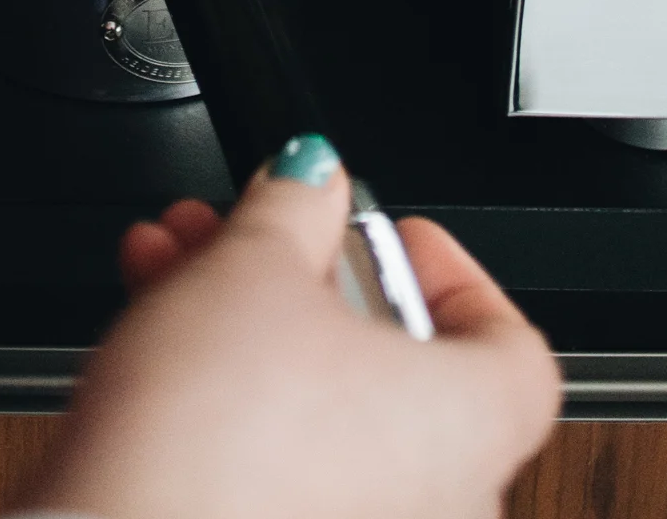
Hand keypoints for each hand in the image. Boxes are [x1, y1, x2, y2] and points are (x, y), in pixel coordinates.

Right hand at [14, 154, 559, 518]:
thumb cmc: (212, 443)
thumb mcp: (254, 266)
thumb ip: (298, 204)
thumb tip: (311, 180)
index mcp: (469, 429)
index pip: (511, 345)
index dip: (449, 275)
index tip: (381, 235)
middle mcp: (438, 503)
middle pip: (390, 363)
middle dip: (302, 279)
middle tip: (252, 234)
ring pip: (320, 409)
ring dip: (247, 323)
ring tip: (174, 267)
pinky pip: (280, 463)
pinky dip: (232, 400)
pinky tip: (155, 334)